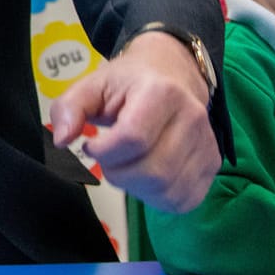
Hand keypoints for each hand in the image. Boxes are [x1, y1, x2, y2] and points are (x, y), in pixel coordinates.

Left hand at [49, 31, 217, 212]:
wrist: (174, 74)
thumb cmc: (129, 83)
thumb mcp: (92, 84)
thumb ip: (69, 108)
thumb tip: (61, 140)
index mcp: (162, 93)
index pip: (133, 138)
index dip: (104, 151)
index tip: (91, 145)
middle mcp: (192, 118)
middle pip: (153, 171)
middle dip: (118, 174)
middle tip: (108, 158)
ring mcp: (207, 143)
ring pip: (168, 190)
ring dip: (136, 188)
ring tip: (126, 165)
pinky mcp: (213, 165)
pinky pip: (183, 199)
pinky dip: (157, 197)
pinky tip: (145, 176)